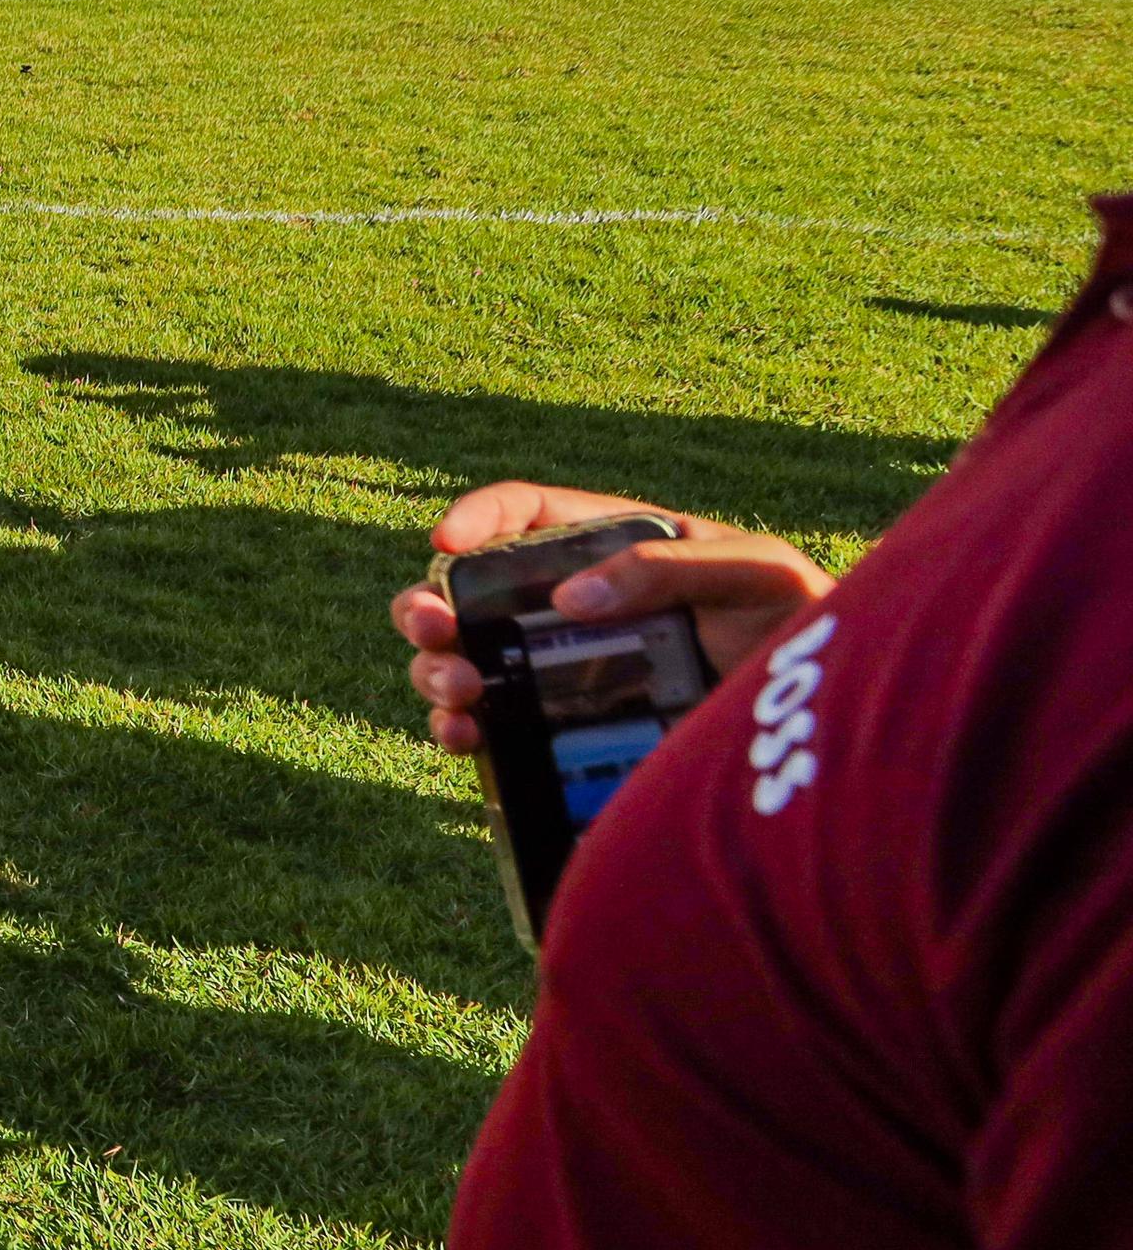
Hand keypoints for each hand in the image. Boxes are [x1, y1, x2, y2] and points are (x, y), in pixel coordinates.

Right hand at [387, 482, 834, 754]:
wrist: (822, 719)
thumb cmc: (797, 622)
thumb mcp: (754, 570)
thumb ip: (667, 567)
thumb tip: (570, 598)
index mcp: (607, 547)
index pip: (522, 514)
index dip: (475, 517)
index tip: (446, 543)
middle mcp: (568, 605)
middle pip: (466, 593)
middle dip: (427, 606)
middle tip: (431, 627)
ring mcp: (559, 670)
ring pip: (461, 660)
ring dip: (435, 670)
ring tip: (457, 688)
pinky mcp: (559, 729)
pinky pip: (487, 727)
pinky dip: (456, 731)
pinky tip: (463, 735)